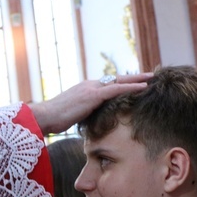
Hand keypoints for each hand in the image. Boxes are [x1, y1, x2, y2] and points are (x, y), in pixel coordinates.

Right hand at [30, 73, 151, 133]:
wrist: (44, 116)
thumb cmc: (53, 119)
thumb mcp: (71, 115)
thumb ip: (82, 113)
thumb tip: (88, 121)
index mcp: (84, 89)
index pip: (106, 84)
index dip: (120, 83)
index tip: (132, 82)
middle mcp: (89, 85)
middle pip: (115, 78)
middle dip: (132, 77)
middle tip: (147, 75)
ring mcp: (91, 88)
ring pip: (119, 81)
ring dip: (136, 79)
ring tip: (151, 77)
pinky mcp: (93, 95)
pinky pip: (117, 89)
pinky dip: (131, 86)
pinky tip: (144, 86)